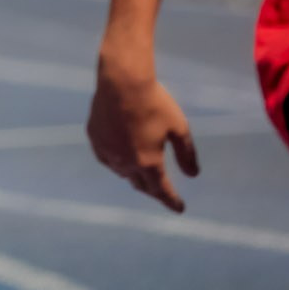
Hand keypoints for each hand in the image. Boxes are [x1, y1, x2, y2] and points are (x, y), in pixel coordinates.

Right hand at [88, 64, 199, 211]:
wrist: (121, 81)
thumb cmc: (154, 103)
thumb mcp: (179, 128)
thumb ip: (186, 154)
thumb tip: (193, 175)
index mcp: (148, 163)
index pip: (161, 191)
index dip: (172, 201)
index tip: (180, 208)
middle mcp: (125, 162)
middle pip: (140, 185)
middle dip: (153, 190)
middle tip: (161, 191)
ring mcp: (107, 151)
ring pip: (122, 172)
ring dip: (133, 175)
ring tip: (140, 171)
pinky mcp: (95, 138)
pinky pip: (106, 158)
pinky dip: (116, 161)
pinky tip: (120, 154)